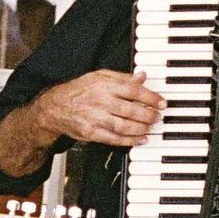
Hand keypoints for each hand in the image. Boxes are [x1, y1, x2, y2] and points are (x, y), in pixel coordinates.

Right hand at [36, 69, 162, 147]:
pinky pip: (115, 139)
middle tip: (157, 117)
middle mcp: (100, 101)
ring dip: (141, 128)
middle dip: (148, 115)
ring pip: (124, 126)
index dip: (150, 97)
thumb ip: (122, 78)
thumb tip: (141, 77)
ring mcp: (95, 118)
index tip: (162, 103)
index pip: (133, 90)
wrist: (56, 107)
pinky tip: (140, 139)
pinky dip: (130, 140)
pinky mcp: (92, 133)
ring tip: (150, 127)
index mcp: (104, 84)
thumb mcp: (99, 76)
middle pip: (130, 110)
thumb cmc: (79, 90)